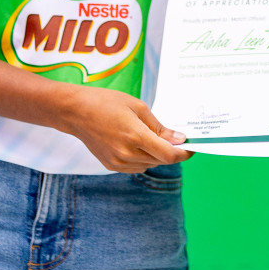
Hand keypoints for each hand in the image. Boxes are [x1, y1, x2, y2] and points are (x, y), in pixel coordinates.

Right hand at [60, 87, 192, 172]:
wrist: (76, 112)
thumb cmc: (107, 103)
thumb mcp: (138, 107)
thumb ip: (160, 127)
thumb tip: (179, 139)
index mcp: (135, 136)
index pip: (169, 155)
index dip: (184, 153)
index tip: (193, 147)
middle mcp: (127, 154)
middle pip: (161, 160)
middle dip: (172, 151)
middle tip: (178, 138)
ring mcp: (118, 162)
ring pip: (150, 164)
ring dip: (158, 154)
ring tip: (154, 136)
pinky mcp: (111, 166)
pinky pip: (137, 166)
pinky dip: (144, 158)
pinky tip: (140, 144)